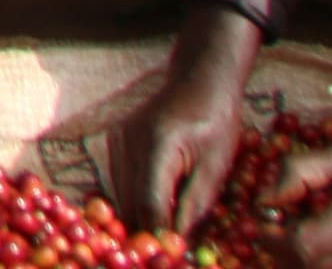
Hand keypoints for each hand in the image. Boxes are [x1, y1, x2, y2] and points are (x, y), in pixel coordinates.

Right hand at [114, 8, 257, 238]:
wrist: (199, 80)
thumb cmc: (217, 122)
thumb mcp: (216, 168)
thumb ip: (194, 205)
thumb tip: (178, 243)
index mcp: (157, 145)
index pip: (149, 203)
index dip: (158, 235)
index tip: (170, 257)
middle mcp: (128, 142)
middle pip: (128, 202)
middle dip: (146, 232)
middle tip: (166, 253)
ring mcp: (117, 140)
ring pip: (120, 195)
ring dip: (139, 218)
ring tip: (162, 236)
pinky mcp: (115, 142)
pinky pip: (120, 182)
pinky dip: (134, 200)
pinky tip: (153, 211)